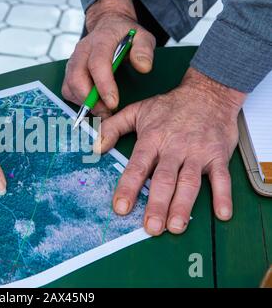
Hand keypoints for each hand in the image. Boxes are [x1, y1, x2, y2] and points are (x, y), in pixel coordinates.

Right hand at [62, 0, 155, 117]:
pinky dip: (77, 101)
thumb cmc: (125, 35)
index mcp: (101, 40)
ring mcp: (73, 61)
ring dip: (83, 103)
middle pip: (77, 78)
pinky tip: (93, 105)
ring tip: (102, 111)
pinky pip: (67, 90)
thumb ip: (144, 50)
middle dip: (90, 100)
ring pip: (69, 86)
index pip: (97, 64)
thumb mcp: (142, 36)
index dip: (103, 86)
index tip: (113, 103)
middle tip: (107, 112)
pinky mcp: (69, 71)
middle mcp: (82, 50)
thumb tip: (143, 67)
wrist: (109, 27)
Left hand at [94, 68, 246, 234]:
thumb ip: (112, 128)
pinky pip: (221, 177)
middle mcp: (174, 148)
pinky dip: (223, 195)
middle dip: (157, 205)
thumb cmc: (171, 105)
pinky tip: (222, 213)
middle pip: (164, 179)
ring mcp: (198, 153)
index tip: (121, 207)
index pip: (138, 166)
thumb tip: (95, 146)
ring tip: (175, 227)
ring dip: (182, 205)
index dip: (128, 188)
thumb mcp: (137, 110)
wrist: (208, 93)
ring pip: (189, 182)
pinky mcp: (218, 156)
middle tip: (151, 227)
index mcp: (152, 138)